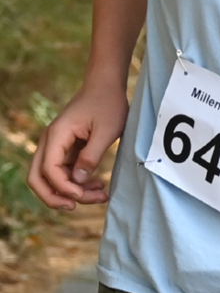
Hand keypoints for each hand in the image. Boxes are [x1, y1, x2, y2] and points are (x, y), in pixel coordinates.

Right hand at [26, 82, 129, 210]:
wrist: (106, 85)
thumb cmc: (108, 103)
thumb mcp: (107, 129)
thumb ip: (92, 155)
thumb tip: (77, 181)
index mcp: (57, 135)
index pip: (48, 170)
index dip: (63, 187)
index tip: (82, 195)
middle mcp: (50, 142)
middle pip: (37, 178)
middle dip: (54, 196)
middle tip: (76, 207)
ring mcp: (56, 146)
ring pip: (51, 178)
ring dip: (70, 191)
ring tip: (98, 196)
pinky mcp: (65, 149)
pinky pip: (64, 172)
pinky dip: (76, 182)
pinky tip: (97, 186)